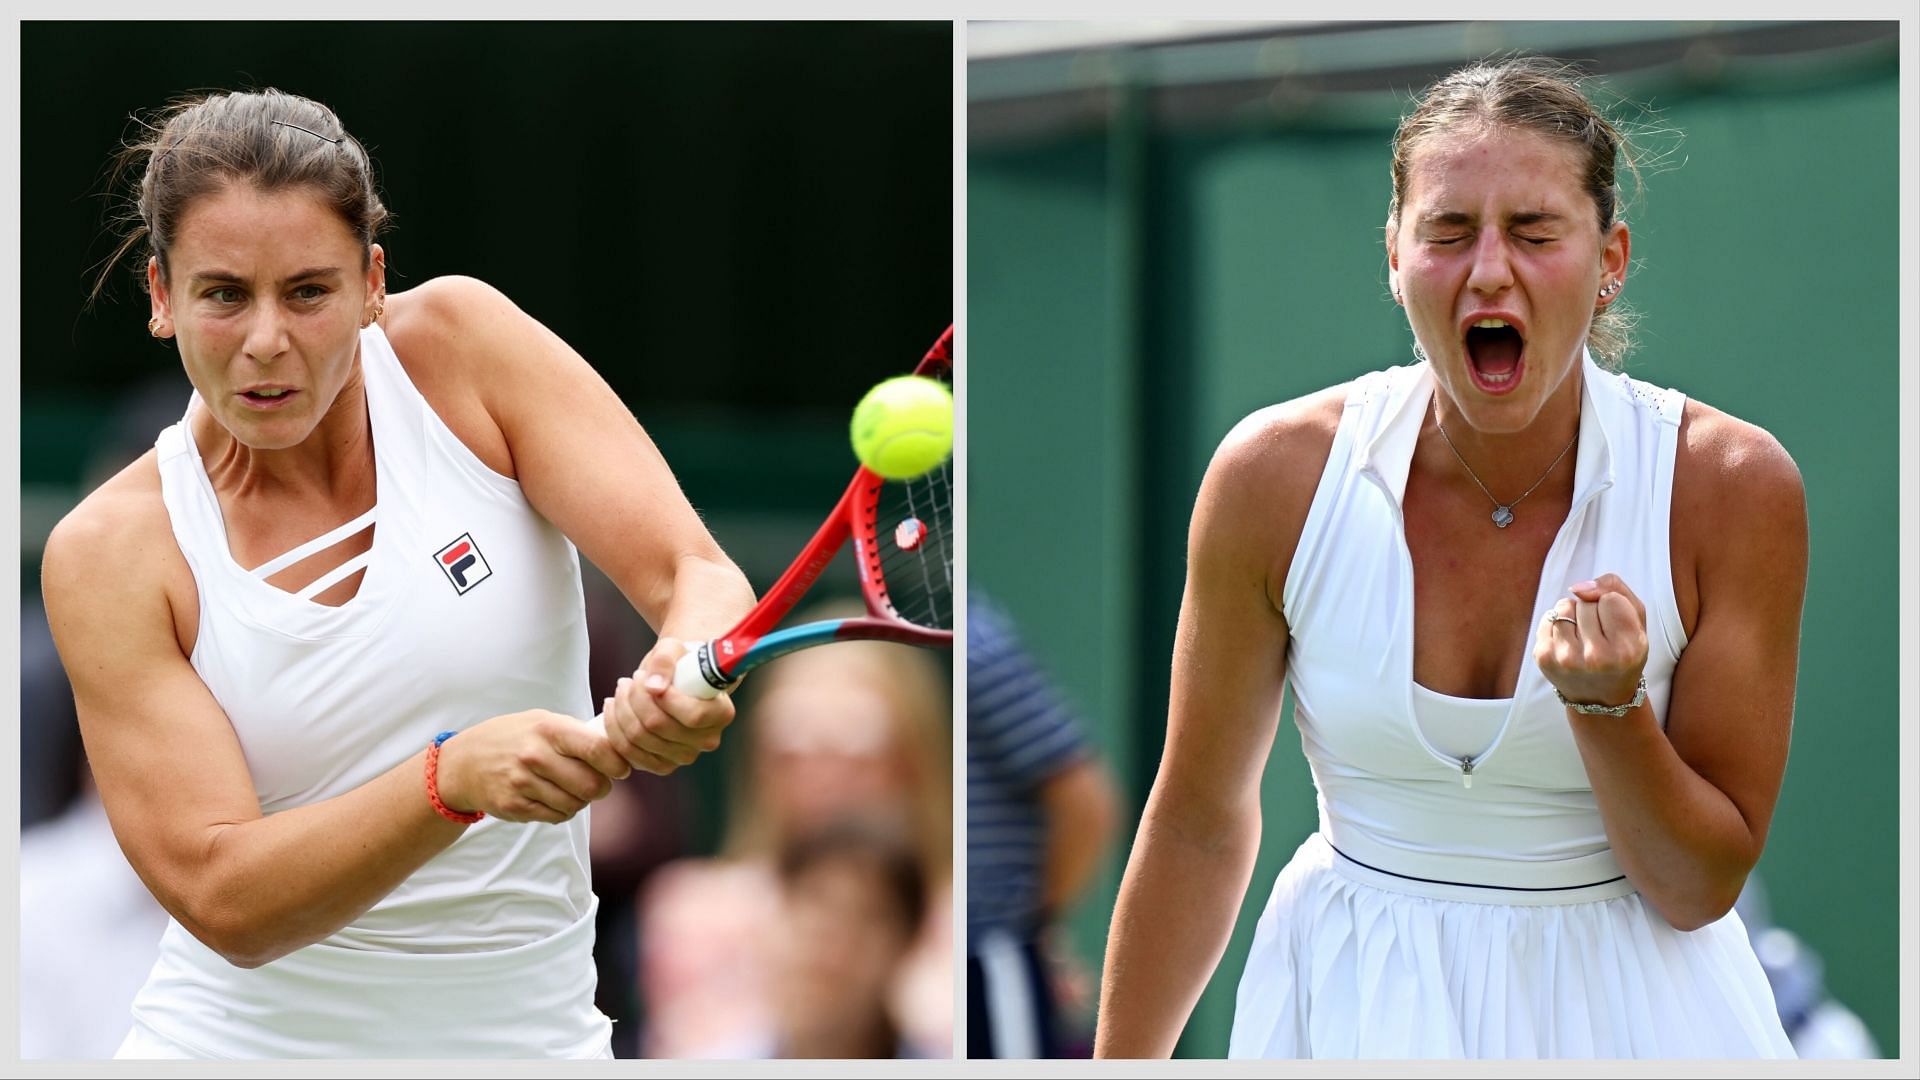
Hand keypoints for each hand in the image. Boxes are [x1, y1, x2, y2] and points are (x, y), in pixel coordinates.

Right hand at [435, 709, 631, 823]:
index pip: (598, 749)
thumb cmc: (514, 738)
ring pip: (575, 805)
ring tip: (570, 788)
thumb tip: (618, 747)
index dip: (617, 763)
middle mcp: (535, 755)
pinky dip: (561, 810)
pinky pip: (556, 816)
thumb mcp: (542, 721)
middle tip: (598, 783)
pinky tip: (551, 797)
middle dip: (602, 788)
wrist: (464, 763)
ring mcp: (523, 783)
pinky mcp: (515, 806)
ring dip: (580, 800)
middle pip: (592, 785)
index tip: (621, 768)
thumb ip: (577, 733)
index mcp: (548, 729)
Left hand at [601, 636, 736, 774]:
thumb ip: (664, 661)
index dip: (665, 698)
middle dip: (634, 698)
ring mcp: (684, 756)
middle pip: (657, 726)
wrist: (677, 681)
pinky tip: (614, 708)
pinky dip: (614, 729)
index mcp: (721, 713)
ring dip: (621, 710)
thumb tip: (653, 687)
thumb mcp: (673, 648)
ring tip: (622, 689)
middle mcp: (706, 740)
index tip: (648, 678)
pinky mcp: (662, 765)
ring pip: (638, 739)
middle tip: (630, 679)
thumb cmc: (679, 662)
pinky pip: (628, 753)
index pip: (693, 715)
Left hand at [1535, 572, 1648, 708]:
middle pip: (1586, 602)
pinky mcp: (1544, 658)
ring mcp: (1567, 659)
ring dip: (1574, 615)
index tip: (1617, 628)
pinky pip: (1547, 618)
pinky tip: (1569, 644)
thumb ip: (1615, 589)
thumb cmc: (1622, 652)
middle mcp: (1597, 658)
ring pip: (1564, 606)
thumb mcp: (1636, 620)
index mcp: (1627, 650)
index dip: (1613, 607)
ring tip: (1584, 638)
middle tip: (1601, 637)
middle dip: (1593, 612)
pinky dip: (1557, 624)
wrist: (1601, 697)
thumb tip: (1578, 587)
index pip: (1611, 599)